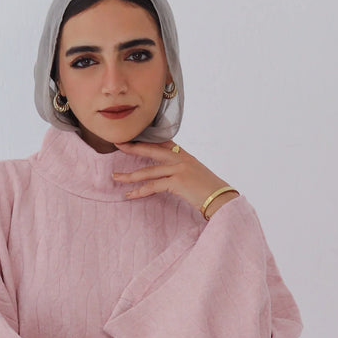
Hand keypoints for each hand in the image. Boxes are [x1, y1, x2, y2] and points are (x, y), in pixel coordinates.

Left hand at [111, 140, 238, 217]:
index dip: (147, 140)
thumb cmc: (210, 190)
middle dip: (133, 147)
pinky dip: (139, 191)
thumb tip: (172, 174)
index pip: (162, 143)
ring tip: (116, 177)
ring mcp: (179, 169)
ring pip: (148, 171)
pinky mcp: (177, 182)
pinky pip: (152, 186)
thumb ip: (183, 169)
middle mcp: (181, 158)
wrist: (221, 198)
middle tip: (118, 144)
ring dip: (130, 175)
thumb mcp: (196, 174)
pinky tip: (129, 194)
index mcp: (185, 155)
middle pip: (152, 150)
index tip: (133, 138)